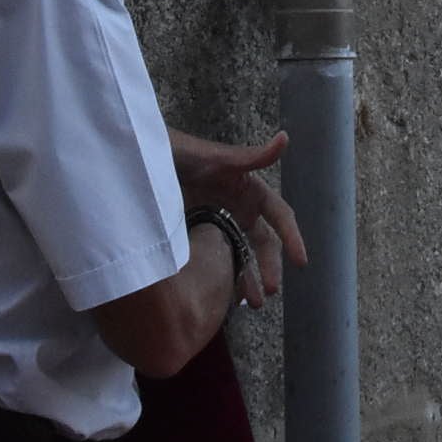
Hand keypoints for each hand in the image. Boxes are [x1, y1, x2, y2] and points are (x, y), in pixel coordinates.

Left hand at [168, 129, 307, 294]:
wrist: (140, 159)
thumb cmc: (180, 153)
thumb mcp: (215, 157)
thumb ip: (248, 156)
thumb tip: (285, 138)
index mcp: (248, 188)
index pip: (279, 215)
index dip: (292, 237)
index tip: (301, 262)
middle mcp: (238, 204)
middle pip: (263, 240)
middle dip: (270, 265)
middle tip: (270, 291)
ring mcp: (219, 217)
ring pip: (243, 251)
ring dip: (251, 275)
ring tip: (254, 303)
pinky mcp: (199, 228)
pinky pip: (218, 254)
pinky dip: (225, 273)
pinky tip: (226, 295)